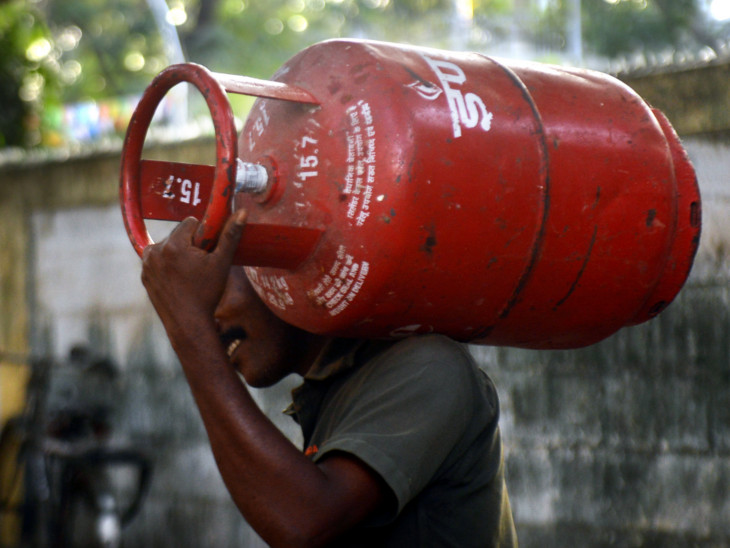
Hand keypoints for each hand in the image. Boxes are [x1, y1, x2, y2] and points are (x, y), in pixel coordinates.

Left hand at [141, 209, 246, 334]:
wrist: (188, 324)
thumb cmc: (207, 294)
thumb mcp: (222, 263)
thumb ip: (230, 235)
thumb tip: (242, 212)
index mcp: (173, 245)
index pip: (190, 223)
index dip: (203, 236)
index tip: (207, 252)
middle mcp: (155, 251)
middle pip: (178, 234)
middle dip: (190, 244)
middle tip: (200, 267)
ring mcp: (147, 264)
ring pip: (168, 246)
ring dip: (178, 253)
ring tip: (189, 275)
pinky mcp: (144, 275)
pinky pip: (159, 260)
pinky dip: (168, 265)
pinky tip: (178, 280)